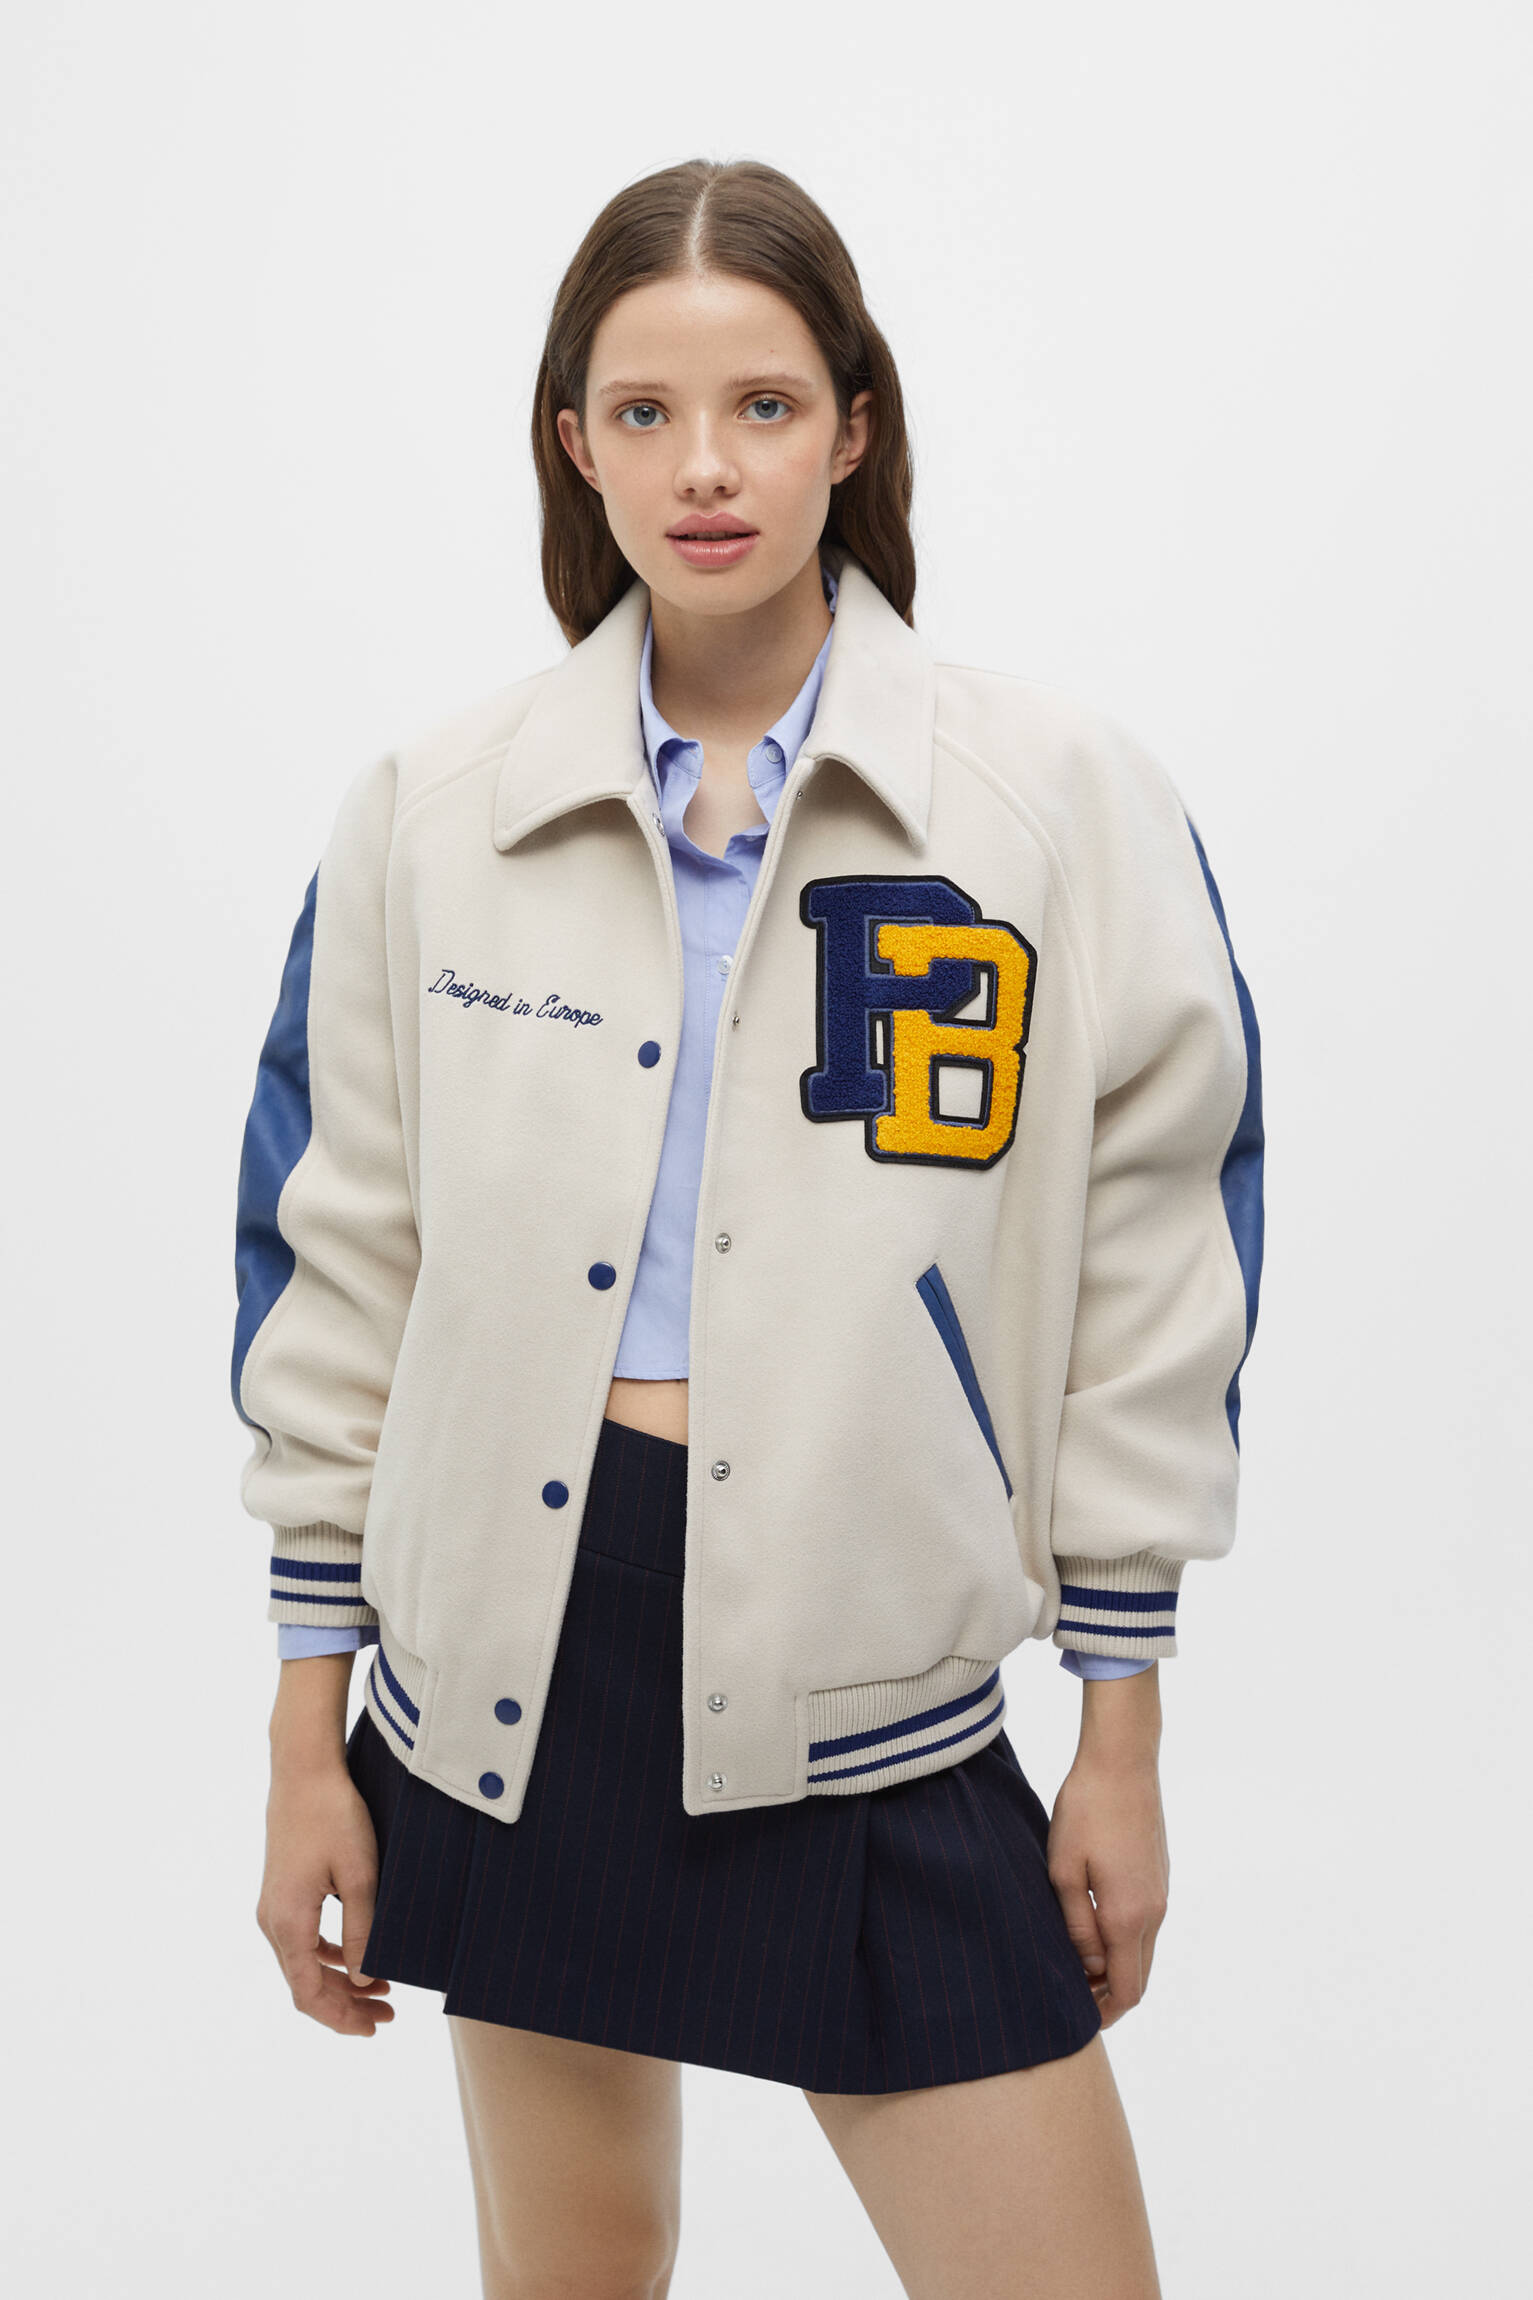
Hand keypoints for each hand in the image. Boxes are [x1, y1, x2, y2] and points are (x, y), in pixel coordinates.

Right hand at [256, 1755, 394, 2034]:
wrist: (304, 1771)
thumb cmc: (335, 1816)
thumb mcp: (361, 1875)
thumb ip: (363, 1930)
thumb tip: (367, 1980)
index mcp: (288, 1922)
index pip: (309, 1994)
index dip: (341, 2018)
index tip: (374, 2028)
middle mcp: (272, 1921)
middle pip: (305, 1984)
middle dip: (346, 2005)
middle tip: (388, 2015)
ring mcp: (273, 1907)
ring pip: (303, 1964)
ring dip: (340, 1981)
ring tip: (382, 1990)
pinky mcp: (281, 1892)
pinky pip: (302, 1940)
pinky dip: (330, 1956)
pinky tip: (359, 1958)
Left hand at [1046, 1749, 1168, 2027]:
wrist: (1123, 1761)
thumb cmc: (1085, 1811)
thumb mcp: (1063, 1870)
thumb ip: (1076, 1926)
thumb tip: (1087, 1968)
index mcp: (1128, 1916)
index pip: (1128, 1990)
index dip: (1106, 2013)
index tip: (1078, 2020)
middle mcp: (1154, 1912)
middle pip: (1139, 1976)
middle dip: (1109, 1993)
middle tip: (1072, 1994)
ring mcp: (1161, 1893)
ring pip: (1143, 1950)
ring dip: (1116, 1964)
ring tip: (1076, 1958)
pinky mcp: (1160, 1875)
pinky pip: (1146, 1924)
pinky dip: (1124, 1938)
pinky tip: (1092, 1922)